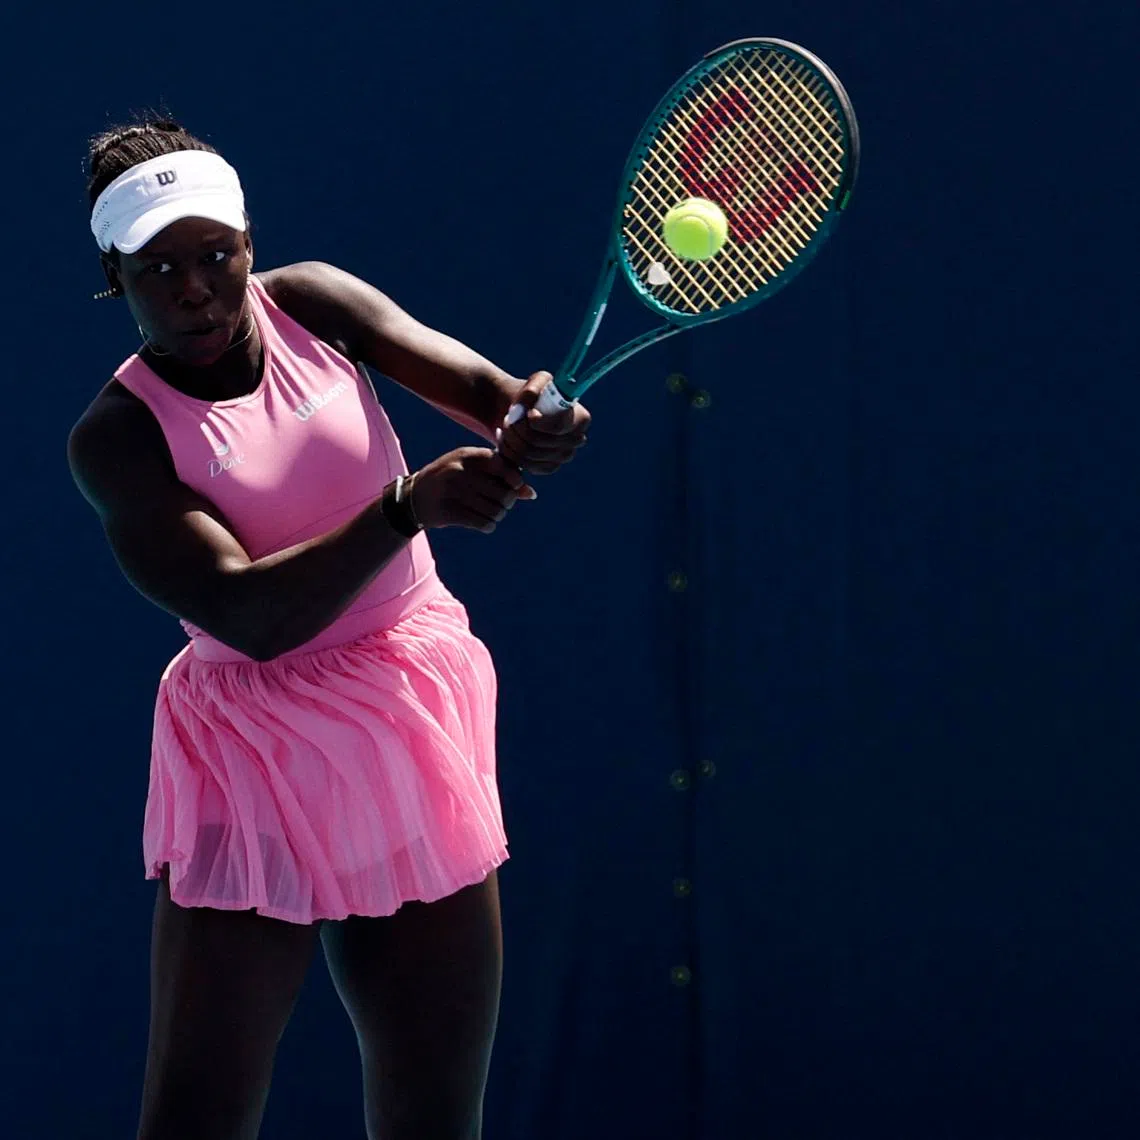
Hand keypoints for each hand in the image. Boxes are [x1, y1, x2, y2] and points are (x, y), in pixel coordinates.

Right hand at [410, 447, 536, 533]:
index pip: (503, 465)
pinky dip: (489, 525)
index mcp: (467, 455)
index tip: (514, 486)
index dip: (515, 479)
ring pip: (495, 510)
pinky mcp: (449, 512)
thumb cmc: (451, 479)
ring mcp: (452, 492)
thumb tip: (530, 493)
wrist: (414, 496)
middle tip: (503, 504)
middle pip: (503, 493)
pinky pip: (483, 523)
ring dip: (499, 515)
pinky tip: (485, 522)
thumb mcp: (471, 469)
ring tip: (493, 514)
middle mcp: (459, 471)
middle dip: (508, 502)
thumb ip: (499, 475)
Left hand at [497, 371, 590, 474]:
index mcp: (580, 419)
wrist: (520, 412)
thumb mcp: (533, 383)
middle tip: (508, 419)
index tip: (527, 414)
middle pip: (540, 443)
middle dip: (518, 430)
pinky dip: (512, 454)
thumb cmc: (531, 395)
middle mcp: (577, 440)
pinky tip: (507, 441)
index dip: (538, 423)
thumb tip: (533, 410)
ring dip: (511, 440)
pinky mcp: (550, 467)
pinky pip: (528, 465)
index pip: (558, 427)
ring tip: (505, 427)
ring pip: (530, 454)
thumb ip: (533, 390)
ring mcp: (564, 456)